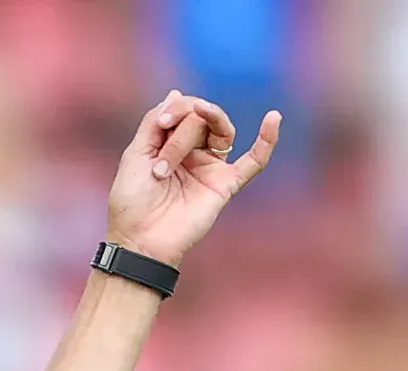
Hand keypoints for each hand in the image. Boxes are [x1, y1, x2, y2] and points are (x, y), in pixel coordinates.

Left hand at [106, 90, 280, 269]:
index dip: (176, 109)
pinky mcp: (225, 186)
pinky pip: (253, 162)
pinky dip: (267, 142)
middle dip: (180, 134)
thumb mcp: (136, 153)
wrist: (140, 240)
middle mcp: (193, 152)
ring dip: (204, 128)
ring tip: (179, 150)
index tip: (162, 123)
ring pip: (221, 131)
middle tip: (162, 165)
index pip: (182, 109)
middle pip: (199, 119)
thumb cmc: (132, 202)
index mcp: (169, 142)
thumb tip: (177, 93)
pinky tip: (274, 119)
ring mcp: (210, 168)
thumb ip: (155, 122)